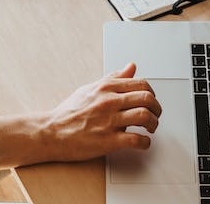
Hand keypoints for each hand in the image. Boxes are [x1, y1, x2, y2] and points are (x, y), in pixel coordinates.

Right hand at [42, 62, 161, 160]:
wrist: (52, 131)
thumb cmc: (69, 112)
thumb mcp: (90, 88)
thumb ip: (113, 78)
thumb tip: (130, 67)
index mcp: (105, 88)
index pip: (141, 84)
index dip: (151, 93)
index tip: (150, 100)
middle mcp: (108, 101)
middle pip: (147, 98)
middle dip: (157, 108)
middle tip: (155, 114)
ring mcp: (109, 121)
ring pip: (144, 116)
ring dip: (153, 123)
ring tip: (150, 128)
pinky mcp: (108, 140)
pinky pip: (136, 140)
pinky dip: (145, 142)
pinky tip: (143, 142)